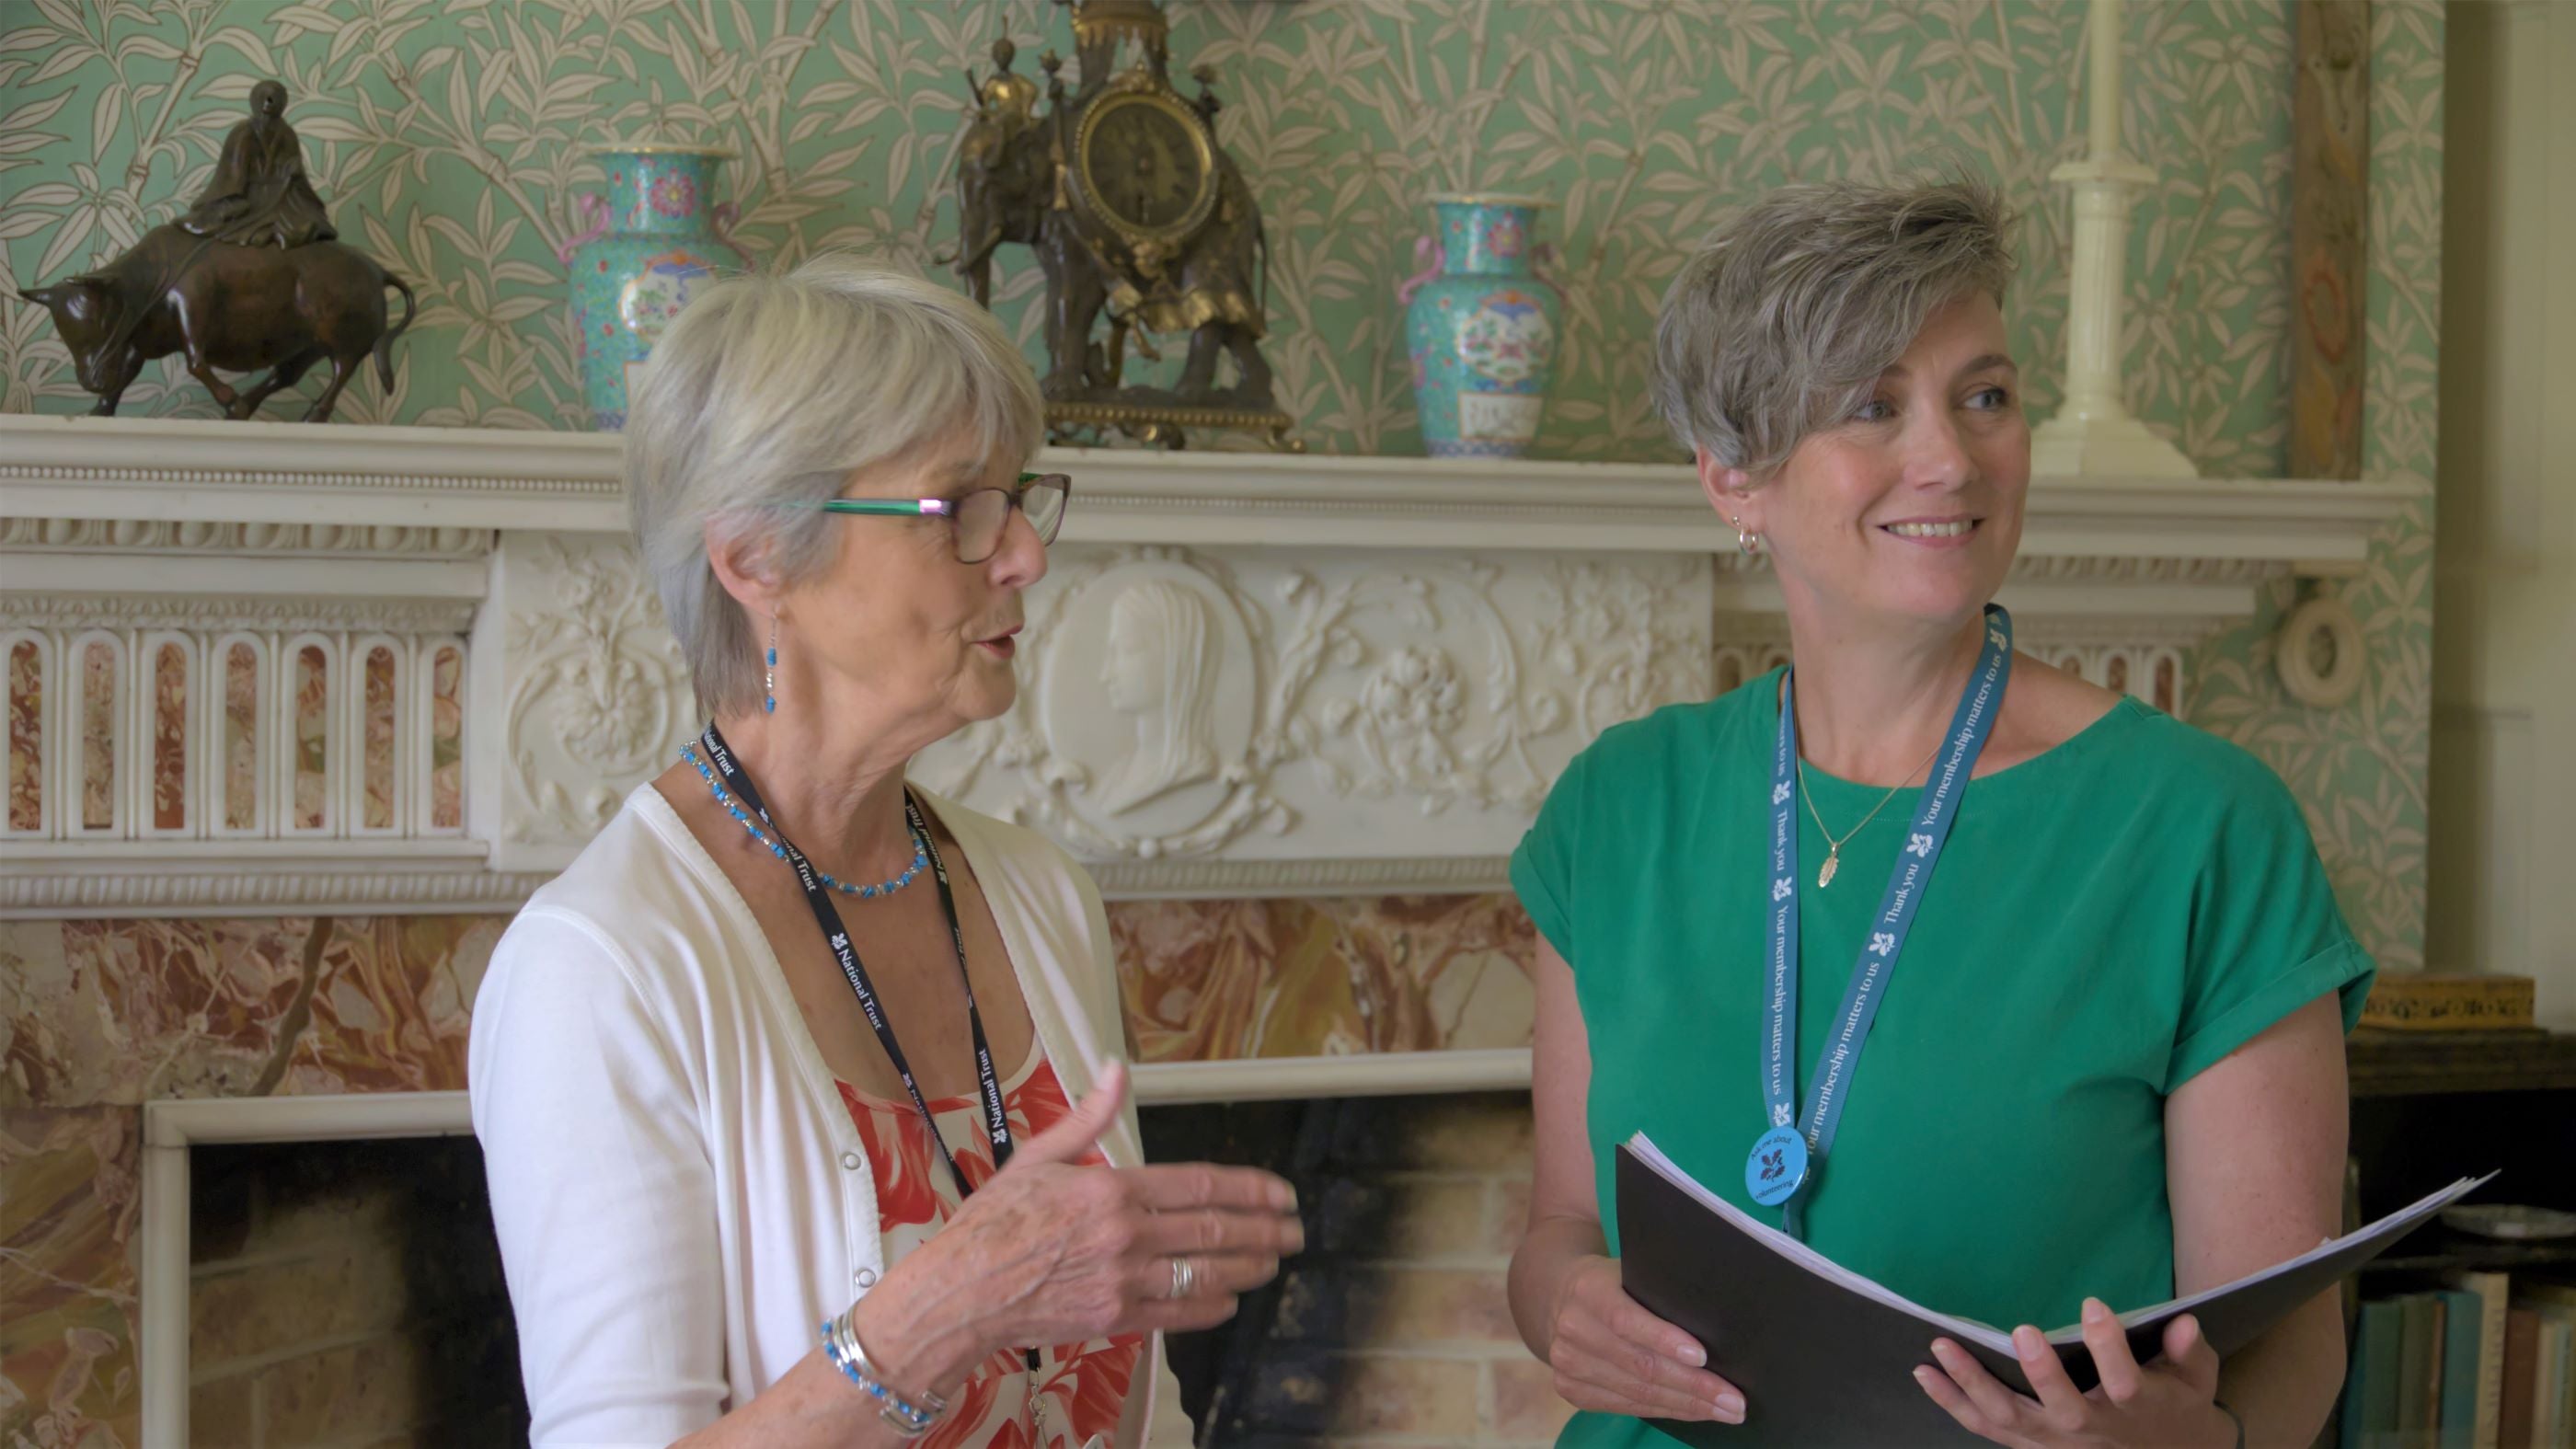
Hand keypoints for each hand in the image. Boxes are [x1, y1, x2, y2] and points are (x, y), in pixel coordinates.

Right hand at [857, 1062, 1302, 1388]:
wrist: (961, 1292)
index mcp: (1112, 1189)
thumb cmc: (993, 1223)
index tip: (1281, 1193)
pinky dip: (1212, 1306)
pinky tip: (1230, 1298)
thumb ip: (1089, 1116)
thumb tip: (1115, 1070)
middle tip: (1295, 1230)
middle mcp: (1126, 1236)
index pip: (1202, 1184)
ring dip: (1249, 1267)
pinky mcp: (1115, 1320)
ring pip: (1207, 1274)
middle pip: (1216, 1231)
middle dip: (1265, 1230)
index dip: (1251, 1190)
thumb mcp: (1038, 1157)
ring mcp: (1124, 1282)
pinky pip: (1179, 1314)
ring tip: (1273, 1261)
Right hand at [1543, 1253, 1744, 1424]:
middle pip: (1639, 1365)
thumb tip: (1718, 1321)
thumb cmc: (1614, 1282)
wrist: (1557, 1296)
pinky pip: (1626, 1407)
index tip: (1704, 1357)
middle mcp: (1572, 1329)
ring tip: (1725, 1411)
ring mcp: (1568, 1364)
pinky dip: (1666, 1411)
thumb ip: (1660, 1290)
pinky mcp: (1571, 1390)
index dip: (1665, 1340)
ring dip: (1687, 1406)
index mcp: (1588, 1290)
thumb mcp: (1630, 1270)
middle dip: (1693, 1386)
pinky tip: (1694, 1412)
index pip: (1626, 1319)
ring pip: (1636, 1393)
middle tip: (1734, 1400)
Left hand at [1916, 1298, 2233, 1448]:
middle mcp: (2092, 1429)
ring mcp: (2056, 1442)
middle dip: (2043, 1374)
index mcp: (2137, 1408)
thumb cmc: (2177, 1406)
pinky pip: (1986, 1428)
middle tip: (2023, 1331)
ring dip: (1974, 1384)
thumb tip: (2185, 1323)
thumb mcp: (2195, 1381)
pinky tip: (1924, 1374)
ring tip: (1940, 1346)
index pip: (2125, 1381)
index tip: (2094, 1304)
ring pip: (2011, 1419)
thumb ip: (2190, 1354)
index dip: (2109, 1346)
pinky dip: (1953, 1403)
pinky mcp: (2029, 1446)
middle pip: (2064, 1410)